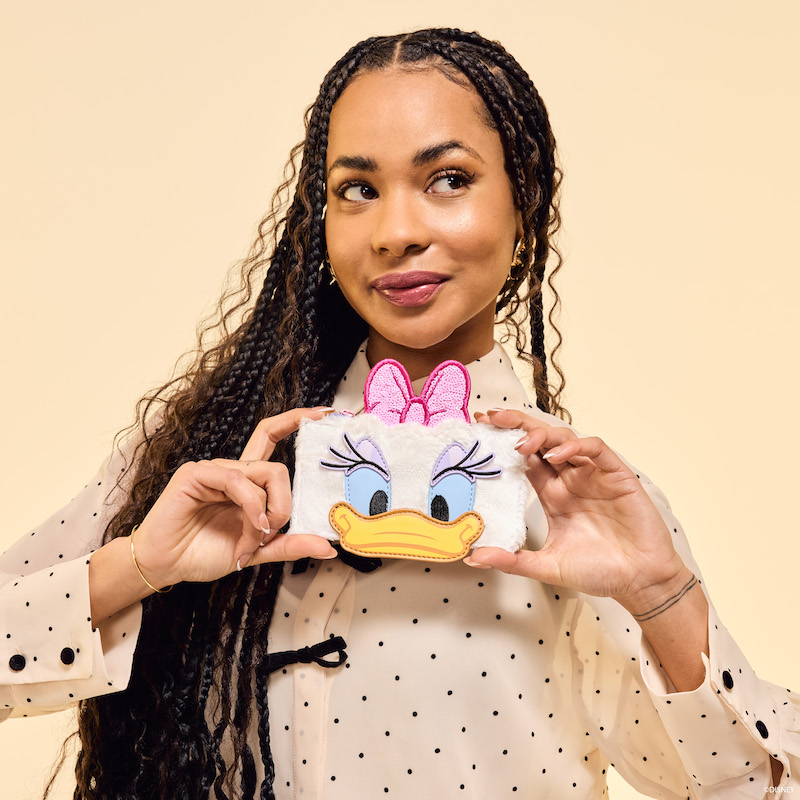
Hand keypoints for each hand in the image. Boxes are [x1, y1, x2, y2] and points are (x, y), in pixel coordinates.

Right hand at [130, 407, 336, 587]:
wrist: (166, 566)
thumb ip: (290, 544)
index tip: (324, 412)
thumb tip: (328, 546)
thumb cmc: (204, 553)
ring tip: (254, 538)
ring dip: (266, 514)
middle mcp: (234, 471)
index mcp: (247, 482)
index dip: (296, 420)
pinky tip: (250, 527)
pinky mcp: (196, 474)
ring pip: (263, 474)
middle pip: (279, 468)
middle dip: (285, 504)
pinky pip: (237, 480)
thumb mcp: (258, 550)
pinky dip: (251, 508)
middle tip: (274, 530)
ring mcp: (214, 469)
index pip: (272, 438)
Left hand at [467, 409, 687, 614]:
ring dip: (541, 434)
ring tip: (521, 442)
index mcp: (552, 493)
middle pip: (540, 440)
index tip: (480, 430)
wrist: (639, 582)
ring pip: (564, 438)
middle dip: (516, 424)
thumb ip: (511, 560)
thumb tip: (472, 557)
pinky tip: (556, 455)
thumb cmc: (598, 571)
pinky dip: (575, 447)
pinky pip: (595, 449)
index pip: (524, 457)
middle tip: (490, 417)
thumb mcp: (546, 566)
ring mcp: (592, 475)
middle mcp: (570, 479)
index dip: (503, 442)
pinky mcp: (616, 475)